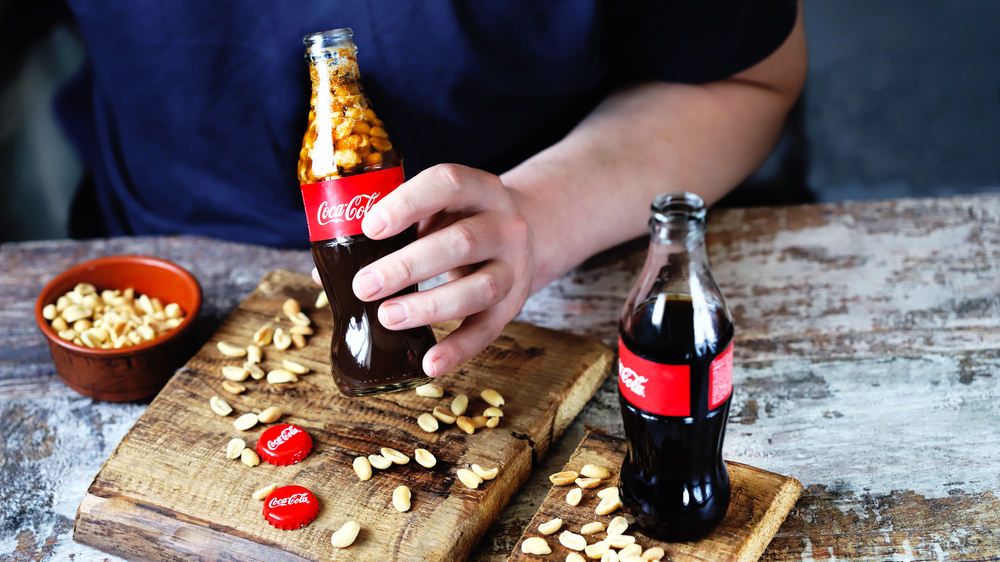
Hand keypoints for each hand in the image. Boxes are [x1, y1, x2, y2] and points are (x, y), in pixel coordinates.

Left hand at [348, 164, 534, 376]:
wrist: (528, 233)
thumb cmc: (460, 220)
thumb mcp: (437, 210)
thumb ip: (392, 232)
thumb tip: (328, 274)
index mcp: (479, 190)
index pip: (448, 184)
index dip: (408, 203)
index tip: (370, 226)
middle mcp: (504, 225)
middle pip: (462, 242)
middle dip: (408, 266)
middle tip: (365, 285)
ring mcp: (513, 266)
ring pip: (480, 288)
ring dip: (430, 306)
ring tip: (386, 318)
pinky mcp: (513, 305)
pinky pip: (488, 330)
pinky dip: (459, 350)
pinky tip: (429, 363)